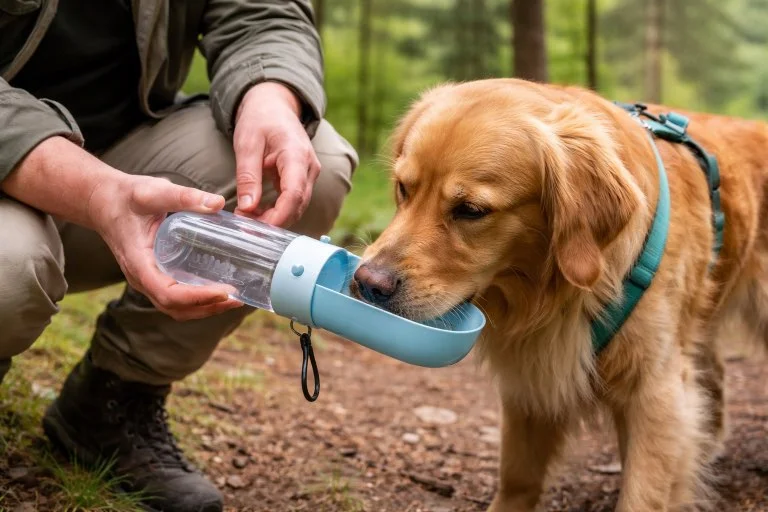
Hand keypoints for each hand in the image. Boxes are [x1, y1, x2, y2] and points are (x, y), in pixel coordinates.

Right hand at [89, 174, 243, 320]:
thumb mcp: (154, 192)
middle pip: (175, 307)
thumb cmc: (126, 196)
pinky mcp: (154, 276)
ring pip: (176, 307)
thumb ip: (184, 196)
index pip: (168, 294)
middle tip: (238, 298)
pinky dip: (198, 301)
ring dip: (205, 308)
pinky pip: (176, 298)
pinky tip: (218, 290)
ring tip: (233, 299)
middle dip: (208, 307)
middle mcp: (141, 278)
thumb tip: (217, 202)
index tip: (224, 290)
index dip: (198, 297)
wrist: (102, 200)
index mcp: (138, 263)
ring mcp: (147, 280)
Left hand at [233, 82, 320, 226]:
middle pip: (297, 205)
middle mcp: (309, 167)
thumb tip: (247, 208)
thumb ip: (248, 177)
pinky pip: (294, 201)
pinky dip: (277, 211)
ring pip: (297, 206)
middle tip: (244, 224)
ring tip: (246, 217)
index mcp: (296, 154)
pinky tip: (256, 211)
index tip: (258, 228)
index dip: (278, 216)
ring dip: (274, 218)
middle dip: (273, 220)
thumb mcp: (247, 144)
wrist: (274, 106)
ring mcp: (309, 174)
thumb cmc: (260, 120)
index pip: (294, 193)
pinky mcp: (303, 179)